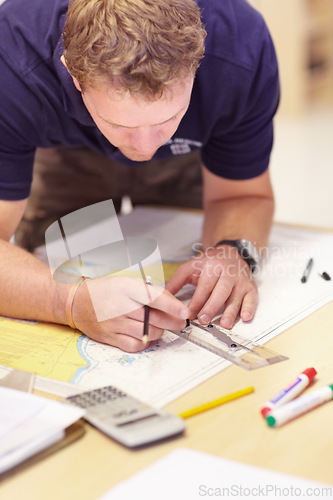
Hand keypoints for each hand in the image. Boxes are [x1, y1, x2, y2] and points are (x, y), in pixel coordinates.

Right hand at [71, 276, 188, 351]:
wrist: (77, 302)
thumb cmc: (105, 291)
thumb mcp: (127, 282)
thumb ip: (150, 291)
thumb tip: (173, 304)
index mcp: (126, 288)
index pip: (154, 298)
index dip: (172, 306)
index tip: (184, 312)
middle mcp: (121, 307)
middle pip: (155, 318)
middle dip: (173, 321)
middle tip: (179, 321)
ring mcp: (116, 324)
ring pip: (149, 333)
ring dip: (159, 331)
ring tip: (159, 325)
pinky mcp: (111, 338)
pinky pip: (136, 345)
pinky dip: (146, 342)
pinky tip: (146, 334)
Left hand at [165, 245, 257, 328]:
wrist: (232, 252)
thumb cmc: (210, 263)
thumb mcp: (191, 266)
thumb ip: (176, 281)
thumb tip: (162, 295)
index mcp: (212, 266)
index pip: (204, 286)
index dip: (197, 301)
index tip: (189, 314)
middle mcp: (228, 273)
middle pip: (220, 291)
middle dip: (212, 307)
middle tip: (204, 320)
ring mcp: (240, 280)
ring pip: (236, 297)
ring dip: (231, 311)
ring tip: (225, 324)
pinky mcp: (250, 287)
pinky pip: (251, 298)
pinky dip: (249, 308)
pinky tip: (245, 317)